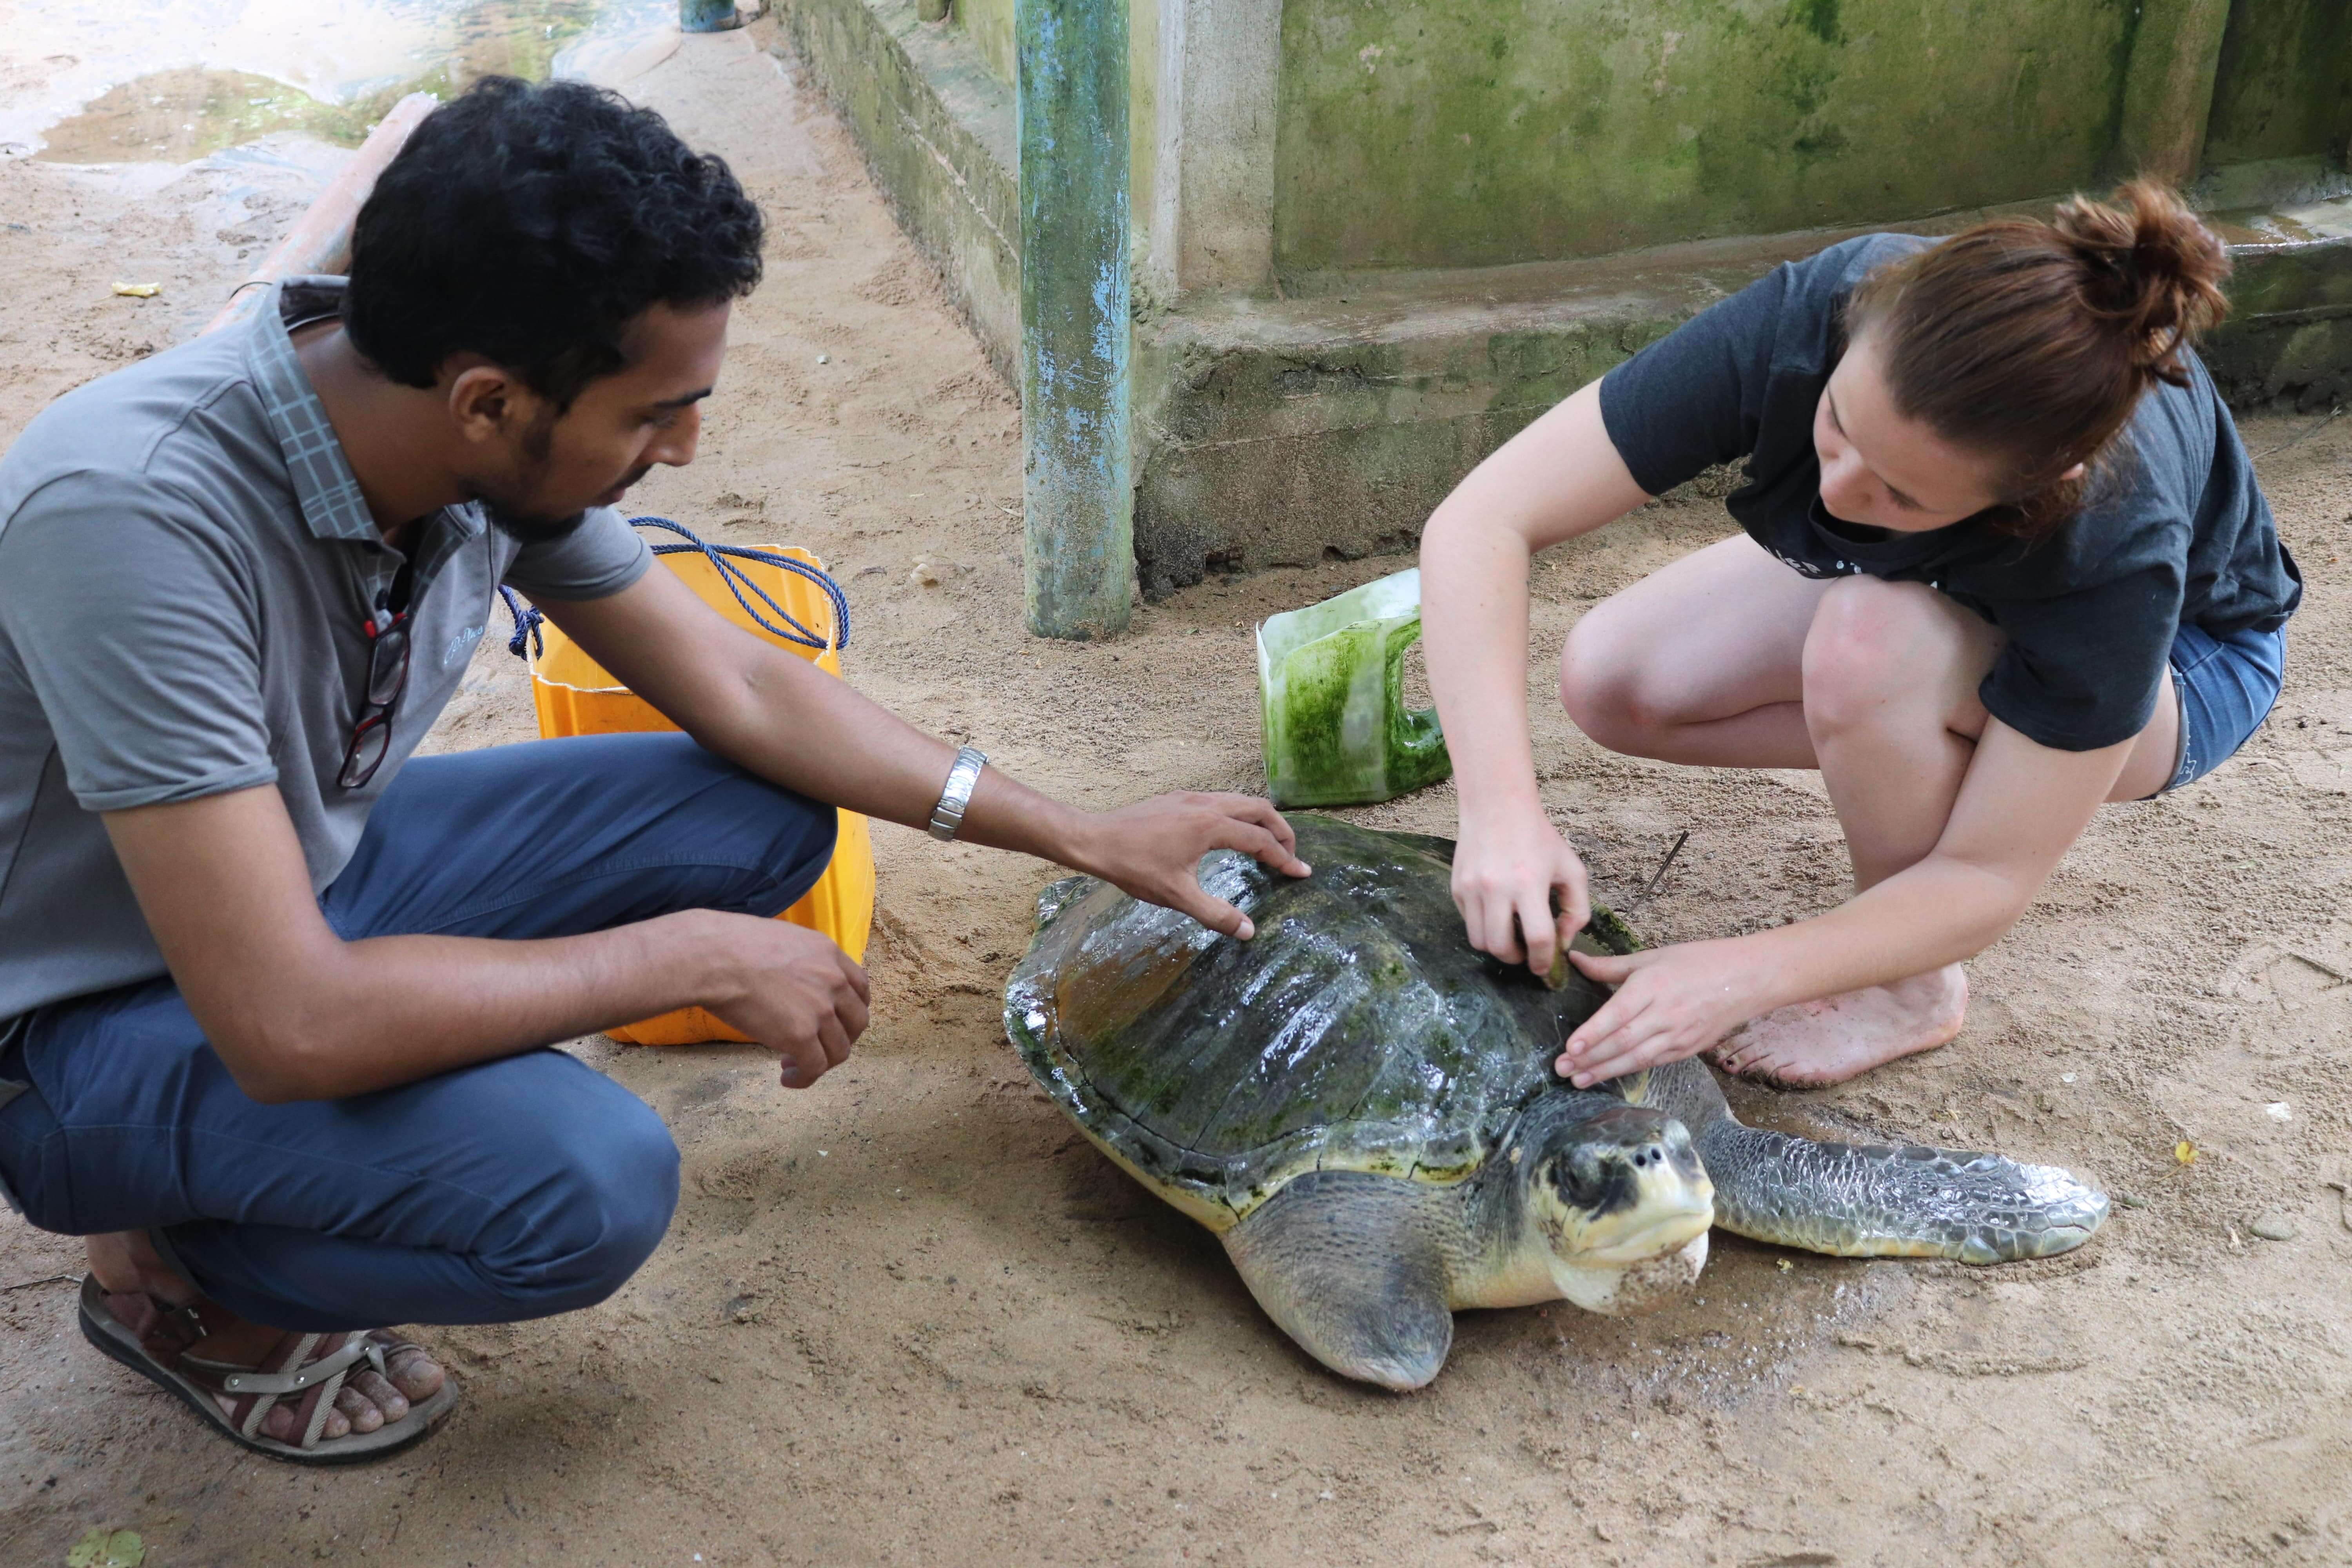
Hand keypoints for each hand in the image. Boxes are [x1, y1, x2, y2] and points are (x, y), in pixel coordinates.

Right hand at [698, 914, 871, 1089]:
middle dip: (841, 1038)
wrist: (711, 957)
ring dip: (821, 1062)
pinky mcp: (801, 1035)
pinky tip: (786, 1078)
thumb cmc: (730, 946)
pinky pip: (815, 1067)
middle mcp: (834, 980)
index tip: (835, 1022)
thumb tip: (793, 981)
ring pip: (840, 1050)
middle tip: (817, 1046)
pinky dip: (804, 1078)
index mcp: (829, 953)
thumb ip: (801, 962)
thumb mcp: (782, 941)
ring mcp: (821, 1009)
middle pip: (857, 1021)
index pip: (860, 987)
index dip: (850, 1010)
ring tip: (793, 1065)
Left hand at [1069, 793, 1310, 937]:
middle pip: (1259, 808)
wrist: (1095, 840)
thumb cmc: (1135, 868)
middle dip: (1281, 830)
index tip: (1302, 872)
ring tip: (1267, 843)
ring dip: (1260, 819)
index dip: (1285, 858)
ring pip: (1239, 799)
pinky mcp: (1177, 798)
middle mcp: (1206, 804)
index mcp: (1211, 826)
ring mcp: (1191, 797)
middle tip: (1290, 855)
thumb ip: (1216, 914)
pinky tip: (1229, 833)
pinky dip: (1237, 813)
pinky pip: (1220, 799)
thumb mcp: (1177, 897)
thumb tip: (1249, 931)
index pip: (1261, 840)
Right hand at [1450, 804, 1588, 977]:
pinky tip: (1496, 913)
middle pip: (1501, 947)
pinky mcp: (1456, 887)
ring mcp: (1471, 888)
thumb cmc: (1539, 838)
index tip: (1545, 967)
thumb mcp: (1571, 869)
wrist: (1497, 806)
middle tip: (1526, 953)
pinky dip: (1483, 927)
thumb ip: (1577, 910)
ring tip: (1510, 935)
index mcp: (1529, 883)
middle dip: (1517, 958)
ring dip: (1497, 946)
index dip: (1543, 961)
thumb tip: (1563, 942)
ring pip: (1479, 941)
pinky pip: (1468, 922)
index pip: (1537, 938)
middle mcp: (1496, 888)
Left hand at [1554, 939, 1766, 1085]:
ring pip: (1637, 1057)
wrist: (1747, 979)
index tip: (1570, 1047)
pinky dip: (1630, 1070)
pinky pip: (1654, 1062)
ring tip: (1578, 1080)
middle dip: (1590, 1059)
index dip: (1593, 1033)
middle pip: (1623, 1041)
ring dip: (1605, 1071)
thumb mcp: (1652, 957)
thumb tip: (1575, 961)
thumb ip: (1610, 966)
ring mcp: (1678, 1035)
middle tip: (1561, 1070)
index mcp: (1653, 985)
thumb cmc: (1698, 961)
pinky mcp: (1688, 1049)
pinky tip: (1609, 1076)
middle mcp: (1665, 1013)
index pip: (1618, 1014)